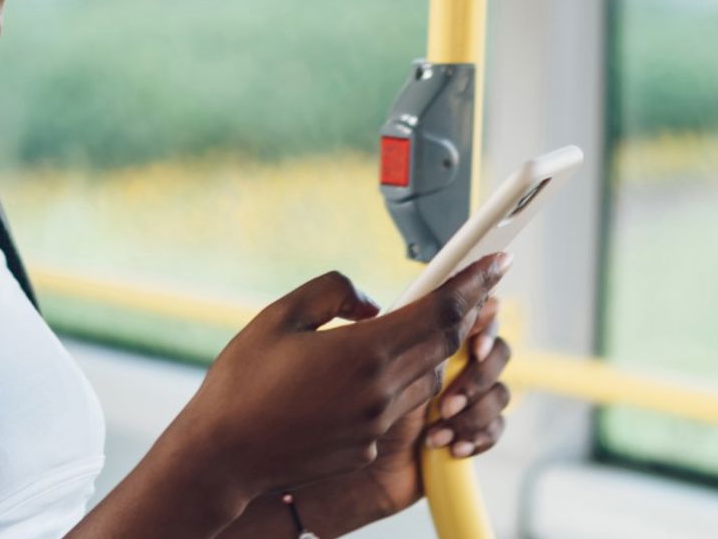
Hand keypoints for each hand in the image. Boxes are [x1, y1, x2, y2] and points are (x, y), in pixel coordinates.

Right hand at [159, 254, 511, 510]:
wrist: (221, 456)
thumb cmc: (242, 382)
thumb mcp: (281, 316)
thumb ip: (333, 292)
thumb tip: (372, 302)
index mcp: (363, 352)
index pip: (439, 312)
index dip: (473, 284)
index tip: (496, 262)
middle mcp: (380, 393)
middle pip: (444, 345)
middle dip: (463, 312)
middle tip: (474, 285)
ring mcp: (377, 427)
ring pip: (426, 378)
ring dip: (429, 350)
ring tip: (415, 325)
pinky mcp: (368, 449)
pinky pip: (399, 407)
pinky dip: (398, 383)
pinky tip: (370, 371)